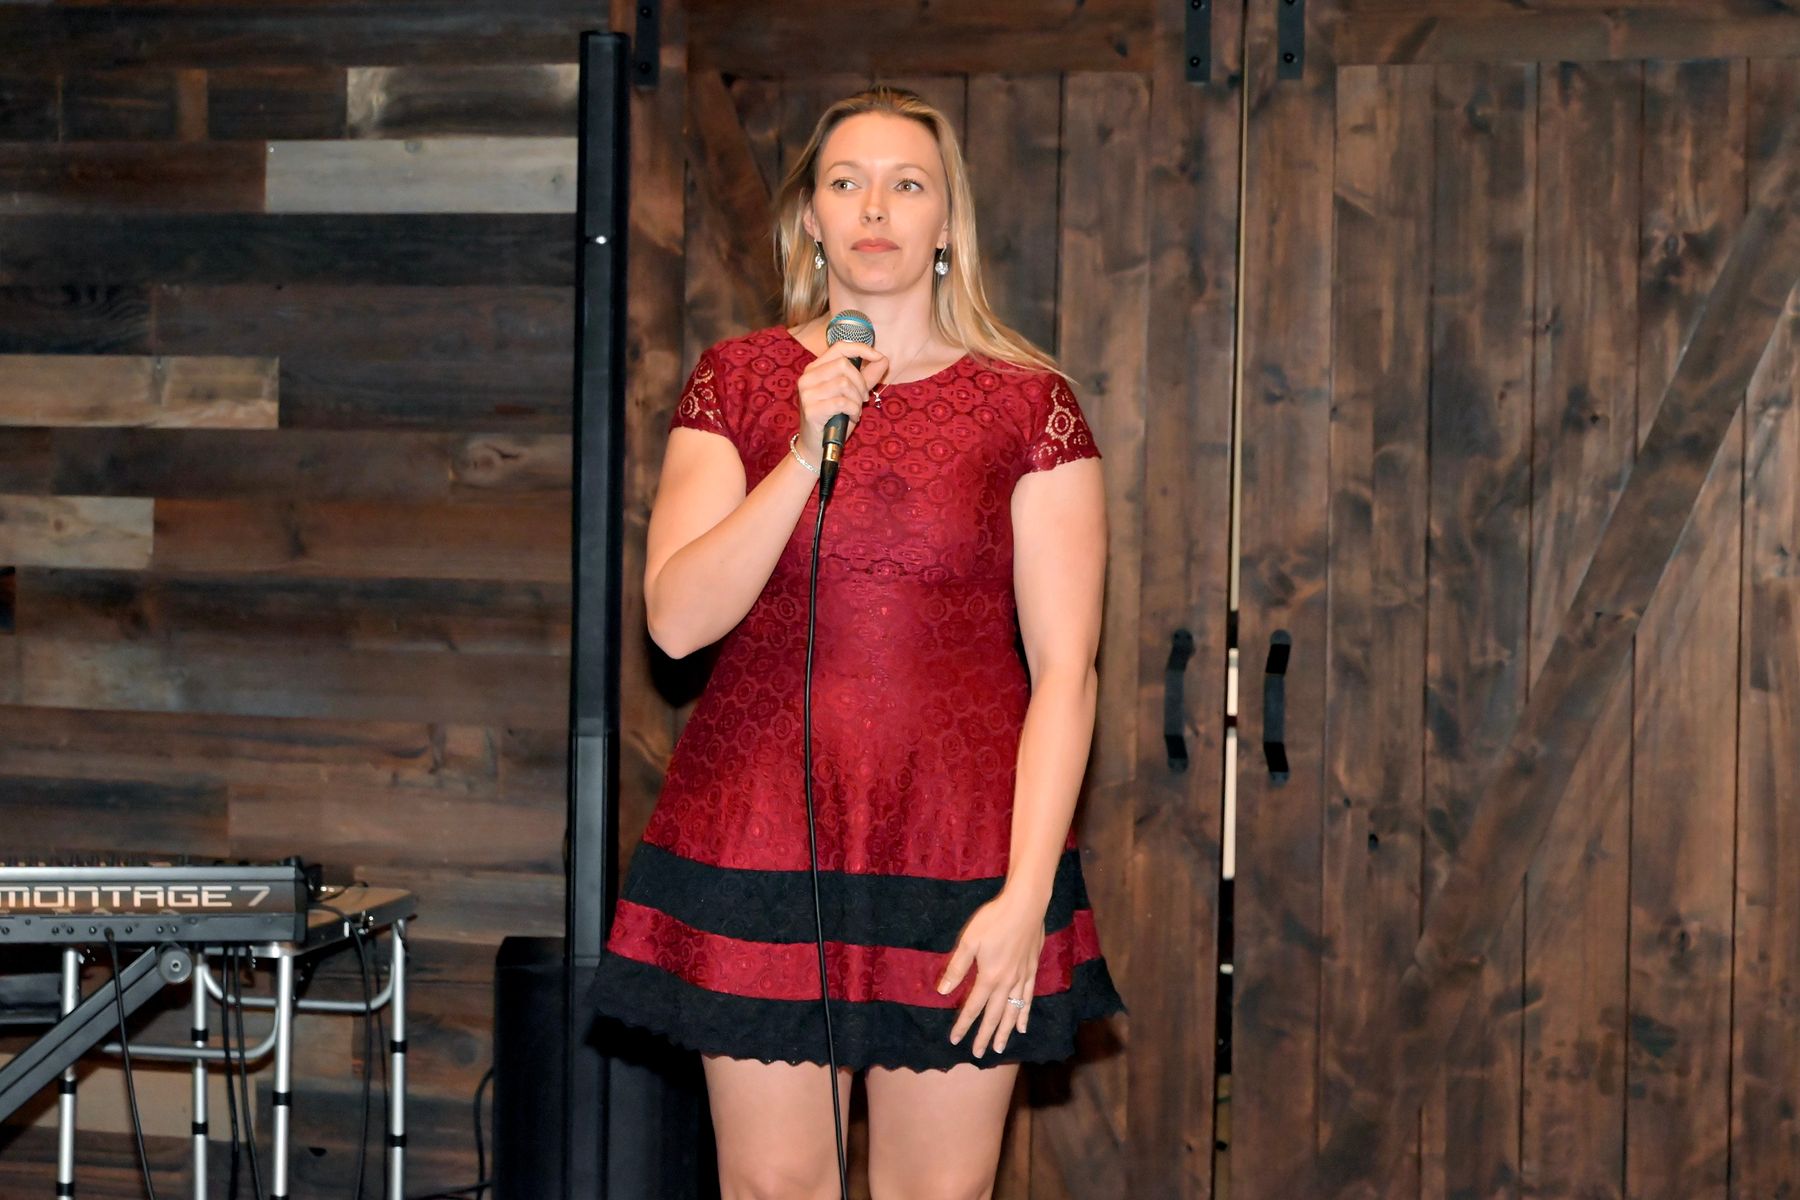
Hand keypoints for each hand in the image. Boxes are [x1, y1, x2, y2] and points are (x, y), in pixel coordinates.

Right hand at [794, 341, 887, 463]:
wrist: (816, 446)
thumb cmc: (834, 418)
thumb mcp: (852, 394)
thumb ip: (867, 376)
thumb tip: (883, 359)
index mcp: (816, 368)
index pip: (840, 347)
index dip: (861, 349)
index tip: (878, 357)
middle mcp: (808, 377)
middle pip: (844, 365)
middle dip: (861, 383)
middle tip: (863, 400)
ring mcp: (807, 393)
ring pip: (844, 384)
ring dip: (857, 400)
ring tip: (854, 411)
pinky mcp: (811, 409)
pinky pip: (842, 402)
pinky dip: (853, 410)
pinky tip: (850, 418)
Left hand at [937, 889, 1046, 1056]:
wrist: (1026, 906)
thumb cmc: (993, 920)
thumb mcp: (969, 941)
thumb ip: (956, 968)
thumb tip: (942, 991)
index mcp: (989, 977)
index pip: (973, 1007)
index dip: (963, 1025)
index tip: (955, 1040)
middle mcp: (1006, 983)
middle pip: (994, 1016)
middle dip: (985, 1036)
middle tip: (978, 1054)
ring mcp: (1022, 978)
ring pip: (1013, 1012)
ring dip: (1005, 1031)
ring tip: (1000, 1048)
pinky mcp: (1032, 970)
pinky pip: (1028, 998)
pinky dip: (1025, 1014)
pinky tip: (1023, 1026)